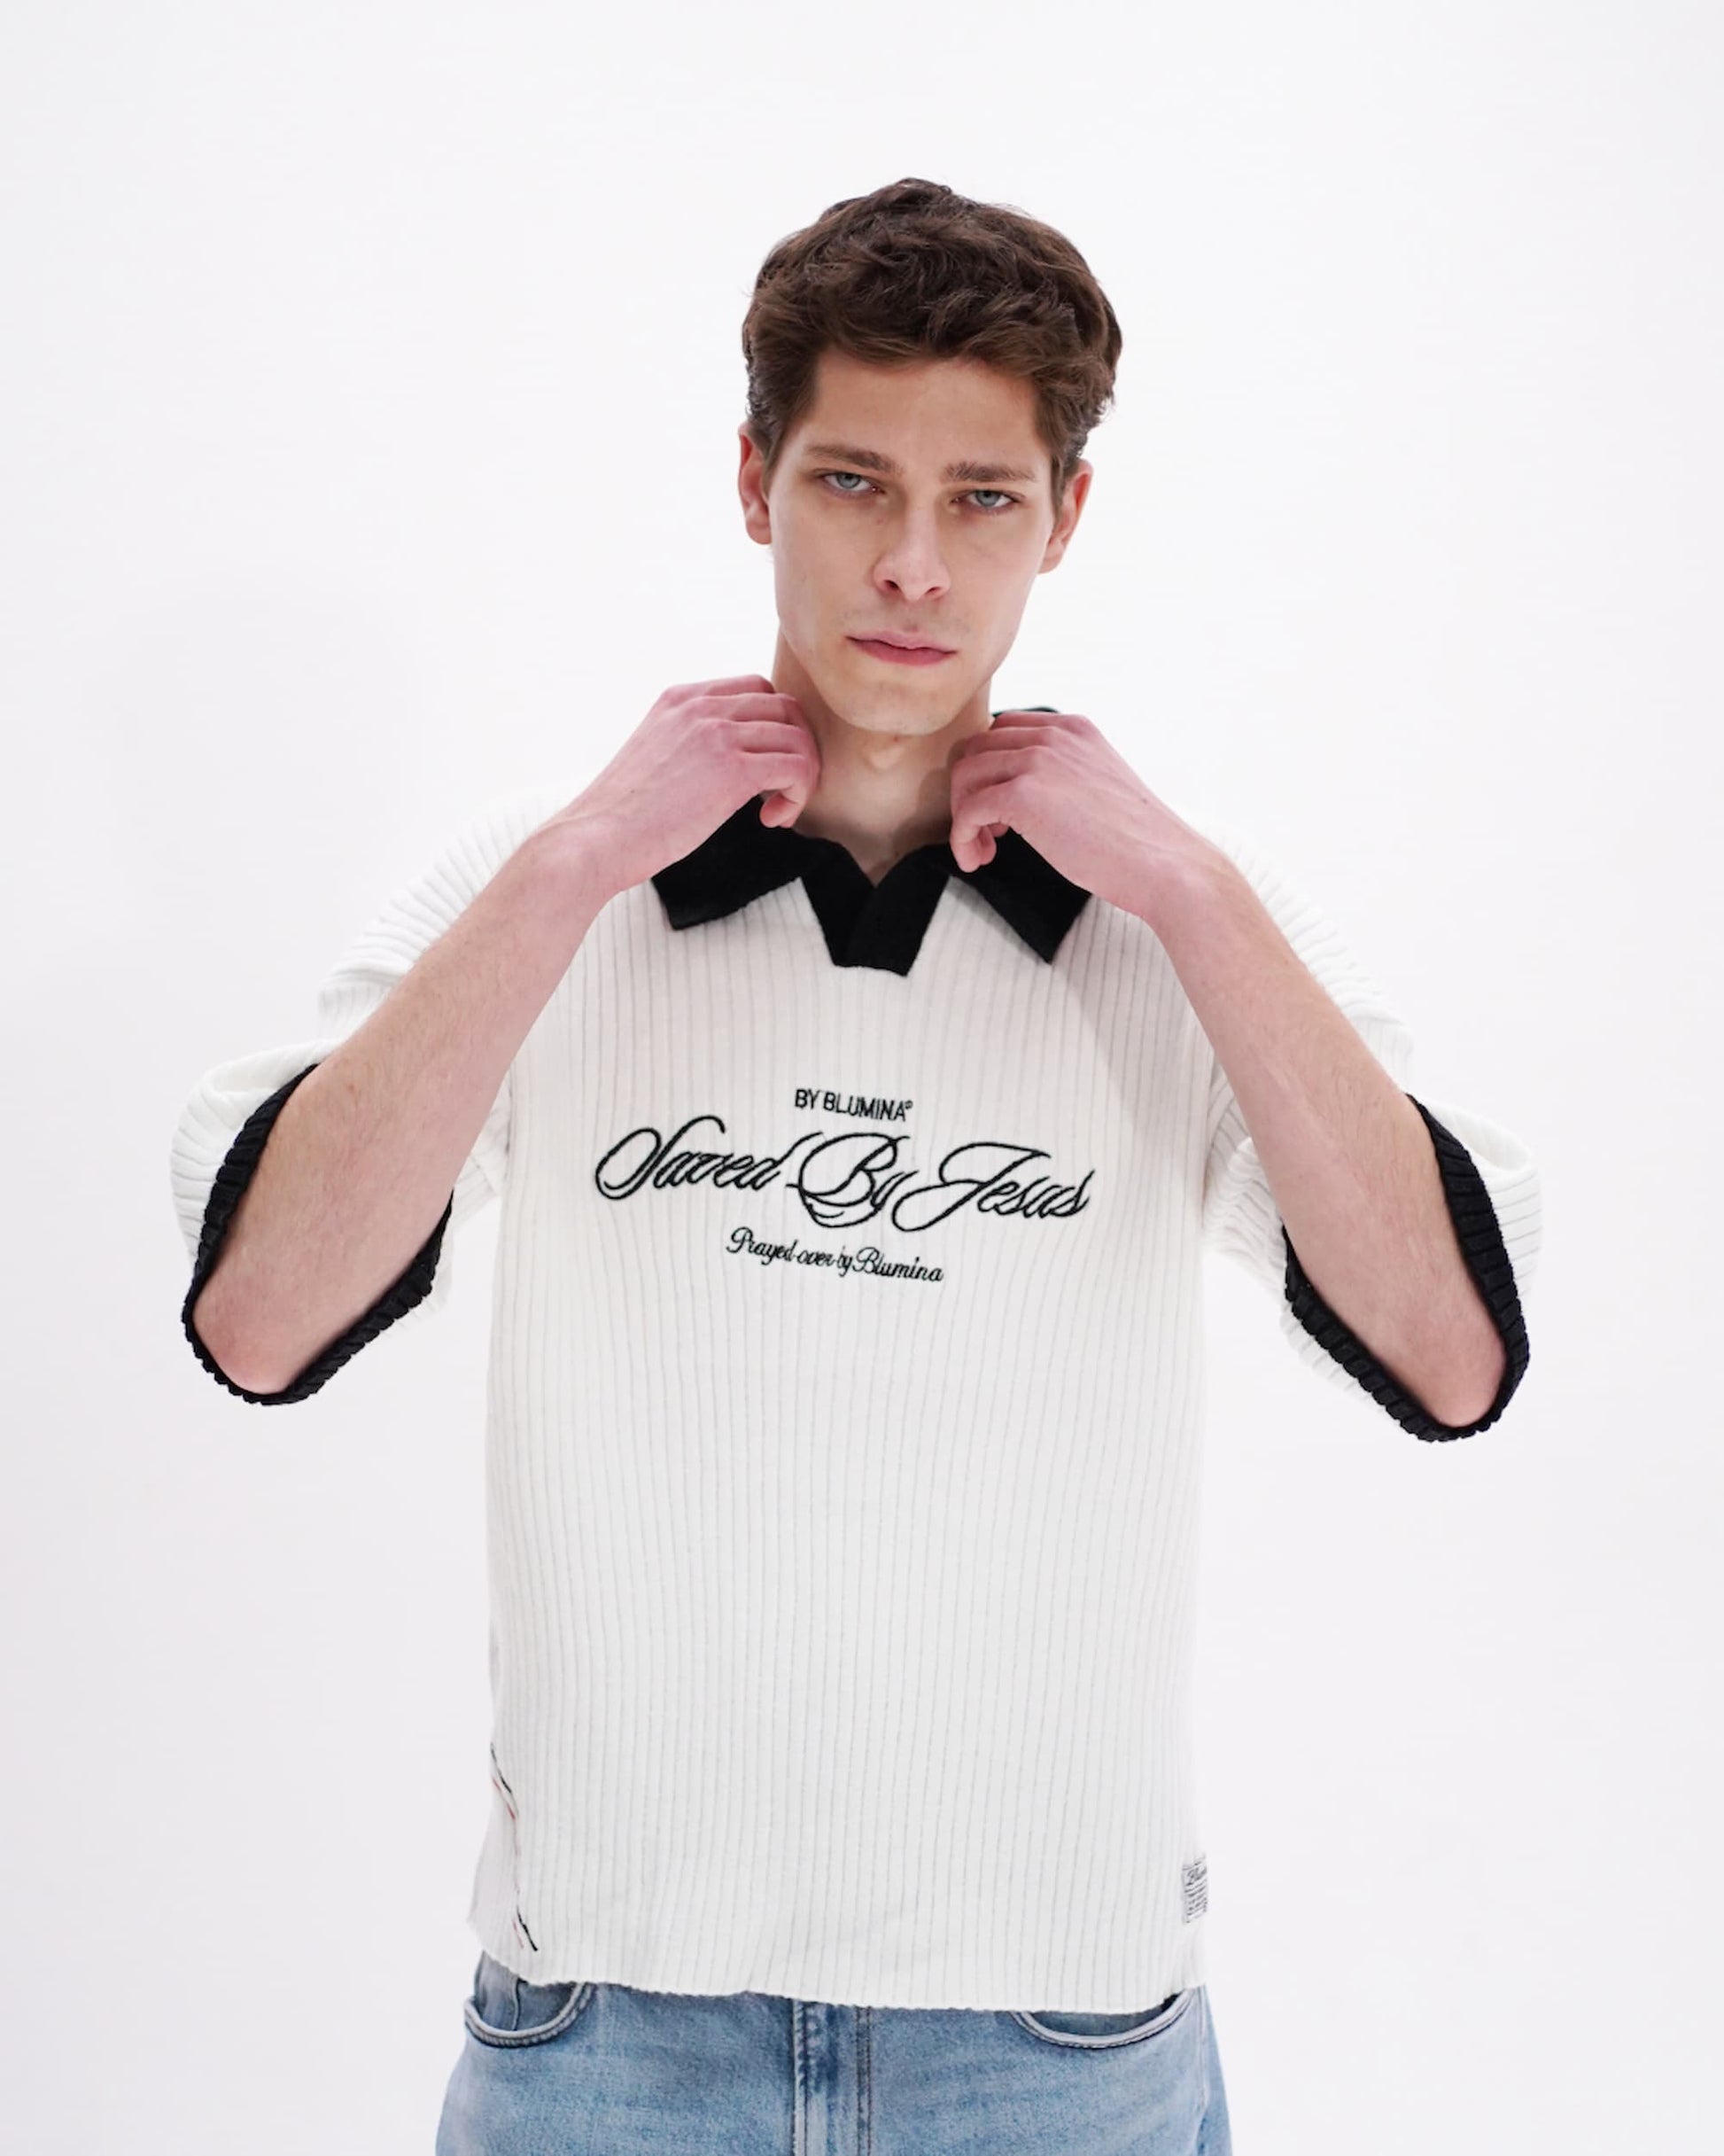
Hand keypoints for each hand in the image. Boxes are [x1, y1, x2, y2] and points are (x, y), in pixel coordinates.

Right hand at [549, 675, 820, 896]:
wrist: (596, 840)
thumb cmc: (623, 817)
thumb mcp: (656, 756)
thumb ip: (692, 744)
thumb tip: (732, 764)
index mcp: (681, 698)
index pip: (756, 690)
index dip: (773, 729)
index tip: (761, 770)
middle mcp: (701, 707)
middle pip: (785, 708)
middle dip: (795, 749)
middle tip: (778, 791)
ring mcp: (717, 734)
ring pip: (798, 737)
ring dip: (800, 777)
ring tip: (775, 811)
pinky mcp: (733, 770)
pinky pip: (797, 766)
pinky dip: (798, 794)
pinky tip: (771, 820)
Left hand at [947, 708, 1217, 922]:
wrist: (1164, 866)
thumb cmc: (1135, 842)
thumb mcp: (1098, 785)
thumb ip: (1062, 775)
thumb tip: (1017, 795)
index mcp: (1073, 728)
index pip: (1003, 731)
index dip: (992, 772)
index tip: (1002, 814)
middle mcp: (1053, 735)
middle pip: (976, 749)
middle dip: (972, 792)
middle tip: (991, 836)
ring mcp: (1038, 761)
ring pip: (965, 775)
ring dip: (964, 817)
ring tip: (983, 852)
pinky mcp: (1024, 795)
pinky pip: (968, 809)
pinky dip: (962, 837)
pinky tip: (979, 860)